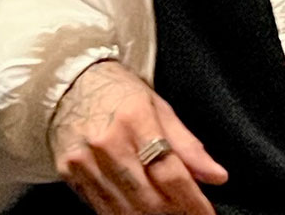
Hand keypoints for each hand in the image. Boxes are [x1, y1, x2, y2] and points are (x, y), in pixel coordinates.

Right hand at [47, 60, 228, 214]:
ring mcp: (84, 161)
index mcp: (134, 120)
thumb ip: (188, 145)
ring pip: (125, 210)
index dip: (193, 202)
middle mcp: (106, 143)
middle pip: (149, 198)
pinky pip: (101, 208)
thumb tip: (218, 176)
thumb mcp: (158, 107)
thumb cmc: (118, 93)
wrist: (67, 82)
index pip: (170, 173)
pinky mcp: (68, 173)